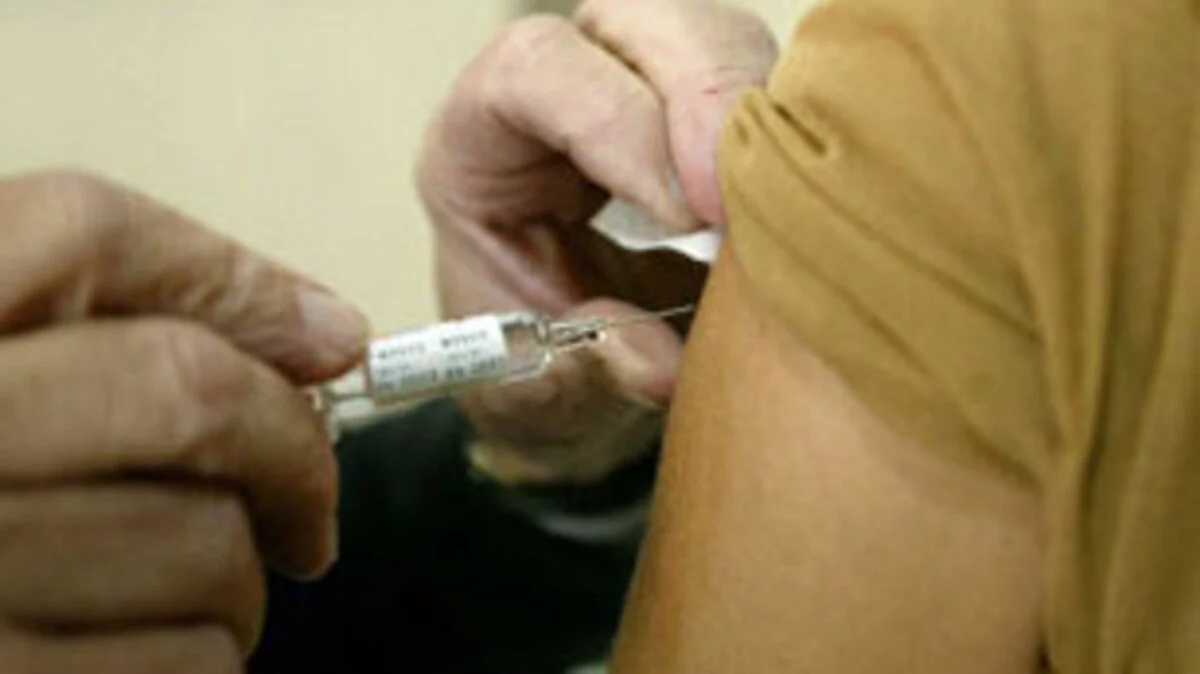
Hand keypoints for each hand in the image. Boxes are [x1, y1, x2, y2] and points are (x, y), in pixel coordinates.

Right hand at [0, 171, 366, 671]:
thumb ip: (127, 322)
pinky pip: (193, 660)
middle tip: (307, 495)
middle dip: (289, 443)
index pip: (84, 233)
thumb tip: (329, 333)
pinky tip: (145, 644)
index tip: (327, 338)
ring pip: (209, 544)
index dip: (231, 277)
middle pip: (185, 389)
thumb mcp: (0, 374)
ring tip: (194, 582)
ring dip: (242, 570)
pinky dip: (207, 653)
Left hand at [418, 0, 777, 482]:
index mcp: (481, 140)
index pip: (536, 71)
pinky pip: (768, 89)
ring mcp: (645, 93)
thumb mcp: (538, 385)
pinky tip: (801, 202)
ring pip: (715, 40)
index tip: (683, 216)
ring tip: (781, 205)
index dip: (613, 122)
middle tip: (741, 200)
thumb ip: (581, 369)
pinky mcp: (713, 120)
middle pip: (637, 22)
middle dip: (704, 92)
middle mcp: (565, 91)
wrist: (569, 372)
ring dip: (761, 111)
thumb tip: (652, 363)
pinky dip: (796, 136)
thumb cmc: (533, 364)